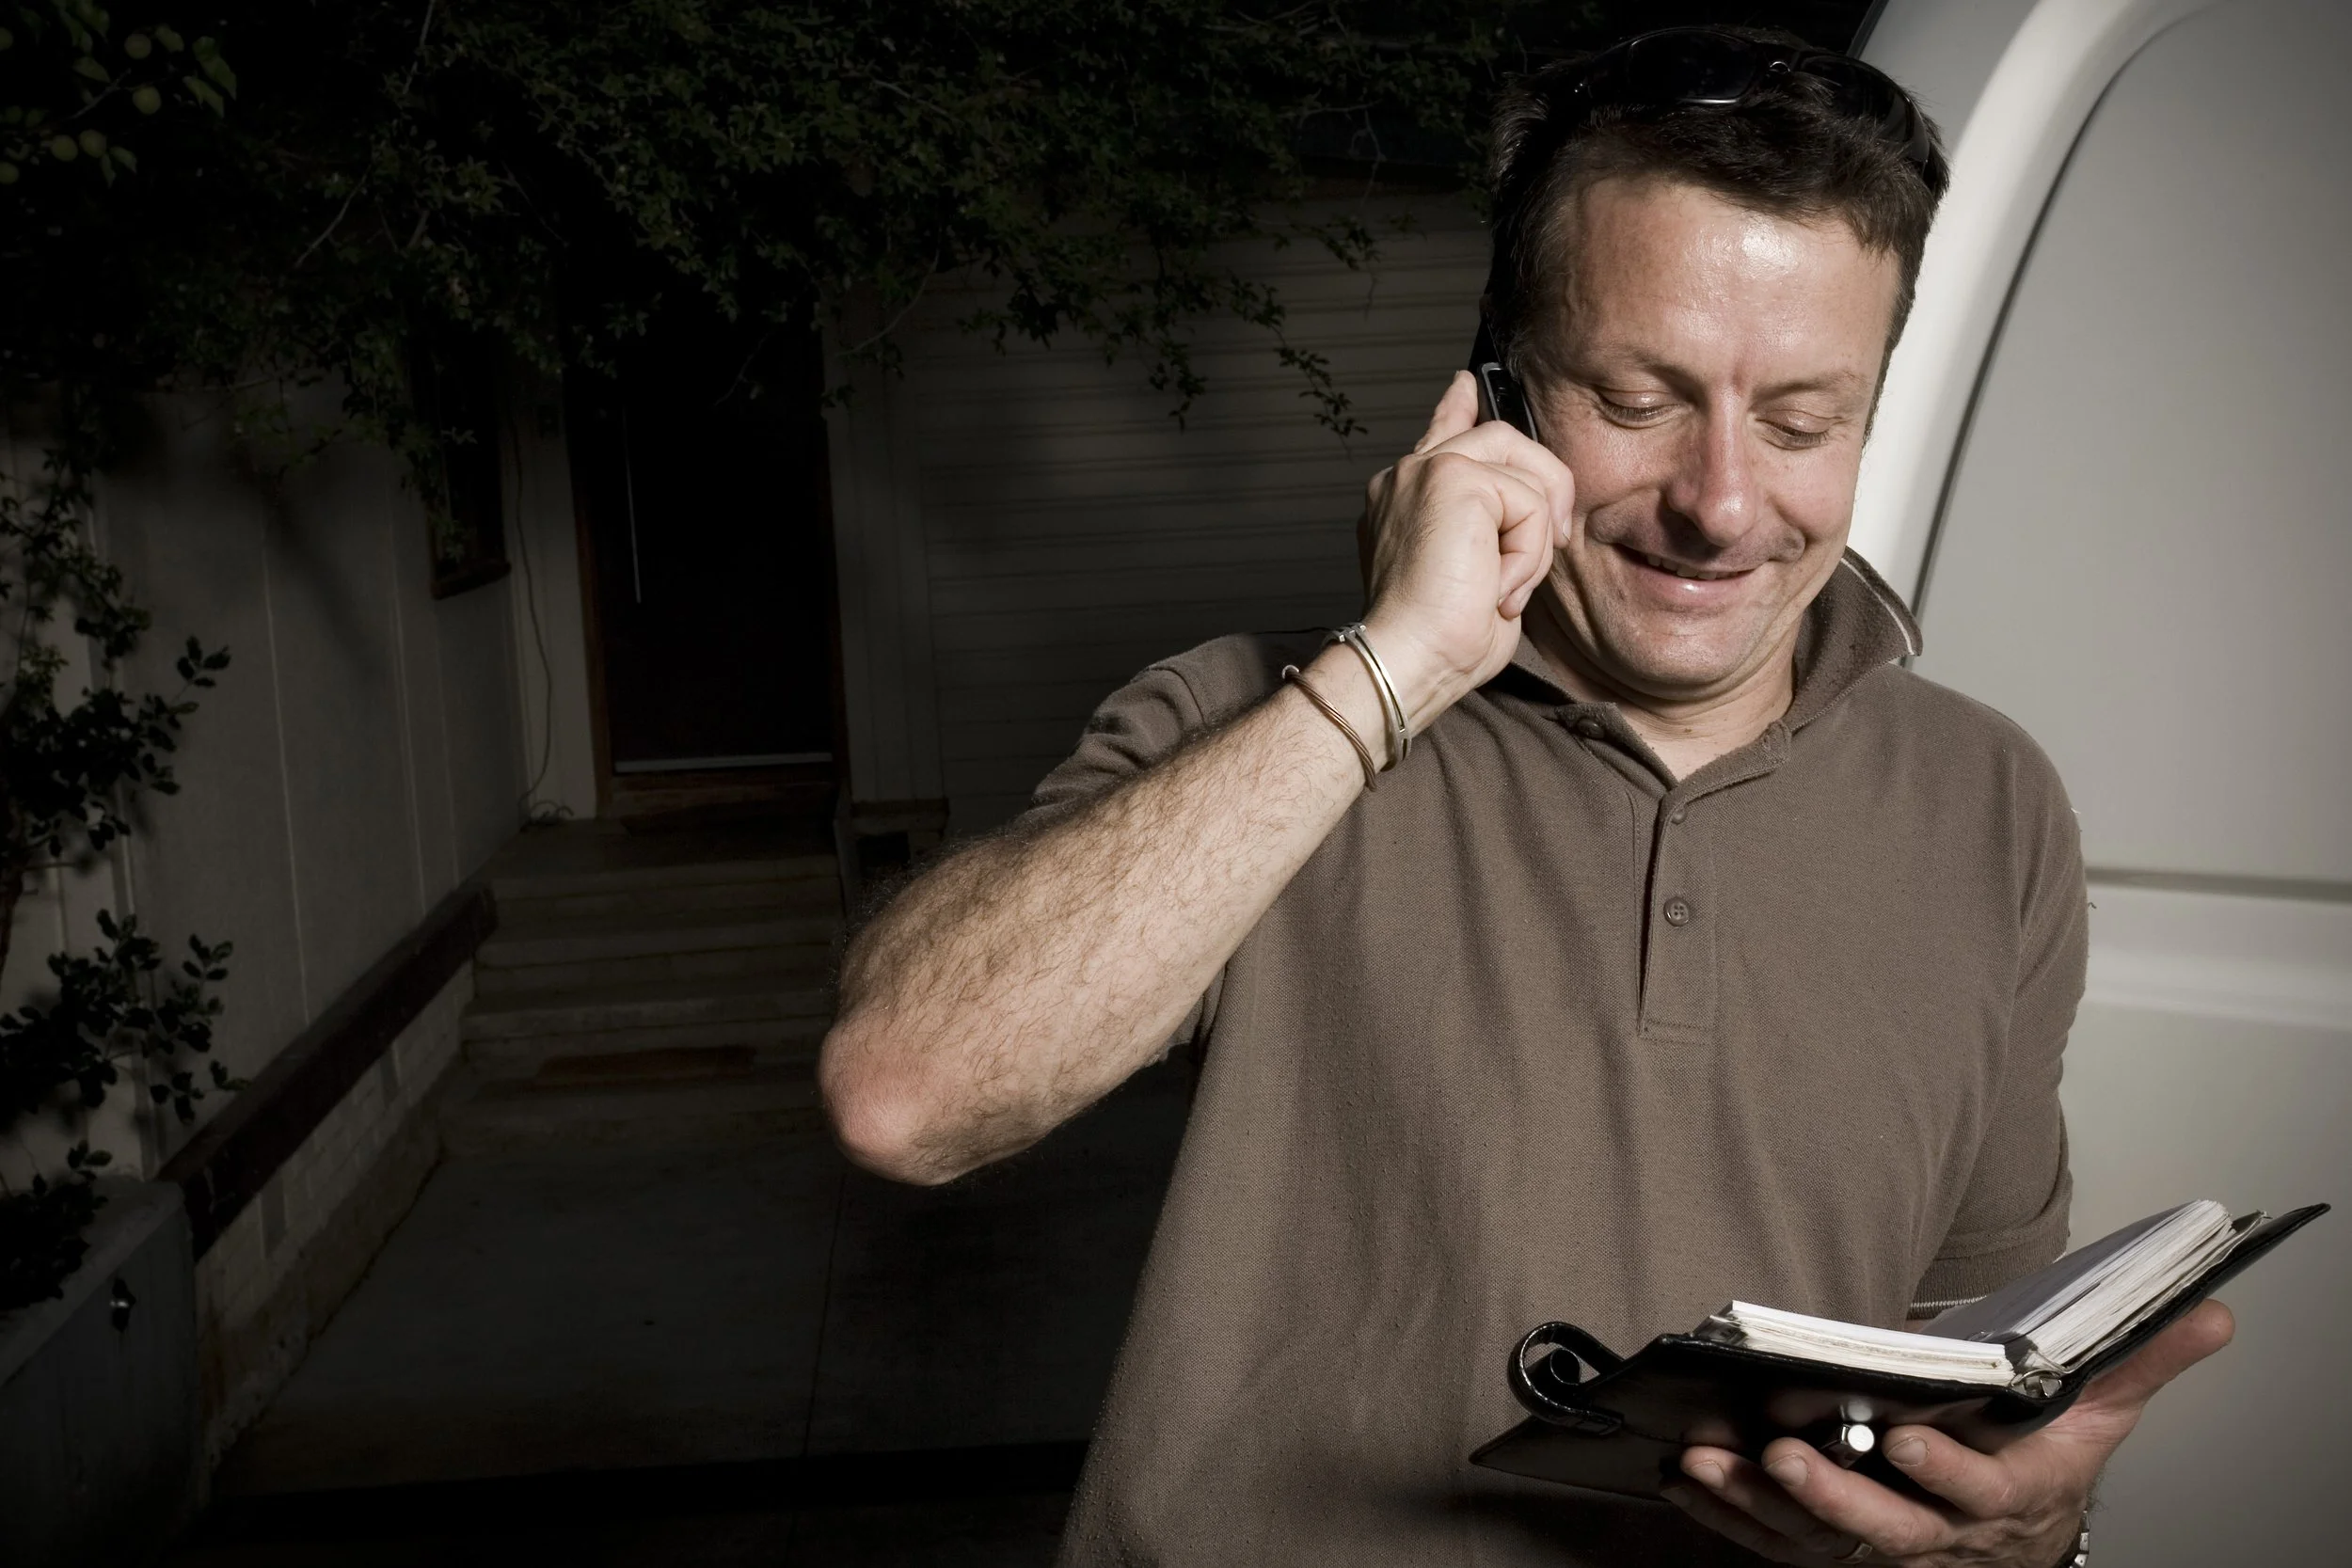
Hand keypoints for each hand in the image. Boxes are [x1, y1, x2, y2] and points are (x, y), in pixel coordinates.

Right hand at [1354, 370, 1572, 727]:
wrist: (1409, 661)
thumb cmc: (1438, 640)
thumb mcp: (1477, 575)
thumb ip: (1493, 530)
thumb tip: (1533, 511)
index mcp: (1404, 497)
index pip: (1439, 432)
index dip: (1457, 405)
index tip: (1464, 384)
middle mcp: (1407, 475)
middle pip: (1503, 438)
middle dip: (1545, 489)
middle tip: (1550, 544)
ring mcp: (1426, 470)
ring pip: (1526, 469)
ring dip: (1533, 538)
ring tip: (1504, 584)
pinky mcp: (1452, 477)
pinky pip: (1530, 502)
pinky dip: (1528, 554)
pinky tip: (1496, 585)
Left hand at [1662, 1300, 2234, 1564]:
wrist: (2018, 1521)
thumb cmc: (2046, 1451)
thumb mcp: (2103, 1409)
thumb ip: (2143, 1360)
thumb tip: (2213, 1311)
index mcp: (2004, 1498)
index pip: (1979, 1496)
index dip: (1945, 1475)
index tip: (1907, 1441)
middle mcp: (1938, 1534)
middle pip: (1884, 1531)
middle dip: (1831, 1496)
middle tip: (1783, 1455)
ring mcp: (1880, 1546)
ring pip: (1816, 1540)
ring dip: (1758, 1505)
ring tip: (1707, 1462)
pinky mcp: (1830, 1545)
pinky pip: (1773, 1542)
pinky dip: (1726, 1514)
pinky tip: (1686, 1480)